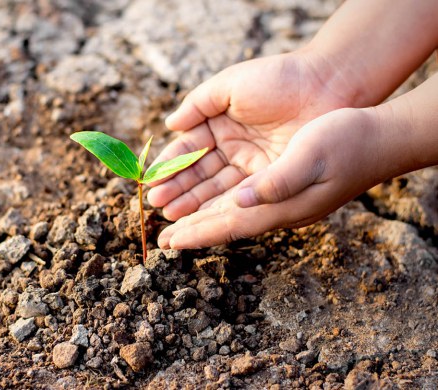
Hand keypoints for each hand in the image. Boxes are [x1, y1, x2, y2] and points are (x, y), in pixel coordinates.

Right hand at [148, 49, 353, 221]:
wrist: (327, 86)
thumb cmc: (278, 79)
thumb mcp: (231, 85)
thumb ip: (198, 103)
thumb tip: (169, 124)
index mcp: (220, 123)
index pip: (188, 148)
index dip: (169, 165)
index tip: (150, 180)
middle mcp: (233, 147)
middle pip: (198, 173)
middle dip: (176, 188)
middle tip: (155, 203)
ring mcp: (252, 164)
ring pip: (215, 188)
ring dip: (191, 202)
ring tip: (168, 214)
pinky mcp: (270, 178)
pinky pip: (239, 196)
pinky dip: (217, 207)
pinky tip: (197, 216)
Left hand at [156, 108, 383, 248]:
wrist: (377, 140)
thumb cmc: (346, 144)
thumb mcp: (311, 157)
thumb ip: (276, 182)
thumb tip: (240, 200)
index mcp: (280, 207)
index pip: (230, 226)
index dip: (198, 234)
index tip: (169, 242)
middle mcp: (278, 210)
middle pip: (226, 225)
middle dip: (193, 231)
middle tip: (162, 241)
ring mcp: (281, 201)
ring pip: (232, 213)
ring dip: (202, 217)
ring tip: (176, 223)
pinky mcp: (283, 188)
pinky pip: (242, 201)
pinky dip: (220, 203)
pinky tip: (210, 201)